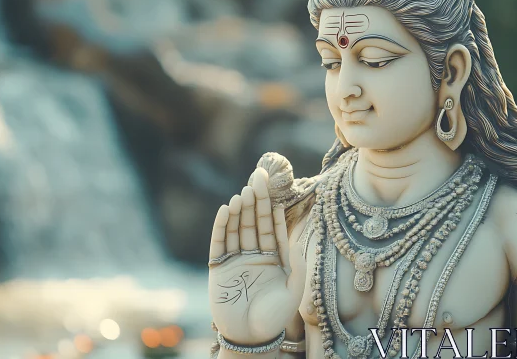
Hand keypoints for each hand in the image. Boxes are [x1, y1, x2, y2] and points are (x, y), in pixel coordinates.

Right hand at [208, 167, 305, 345]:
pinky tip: (226, 210)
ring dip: (240, 210)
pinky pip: (219, 242)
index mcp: (274, 259)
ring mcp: (236, 260)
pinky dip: (221, 226)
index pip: (273, 228)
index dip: (273, 209)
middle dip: (256, 201)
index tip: (273, 189)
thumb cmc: (274, 318)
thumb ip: (295, 263)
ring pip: (238, 228)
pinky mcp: (219, 267)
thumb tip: (297, 238)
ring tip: (243, 193)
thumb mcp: (293, 290)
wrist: (249, 338)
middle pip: (254, 222)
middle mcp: (255, 255)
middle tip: (257, 178)